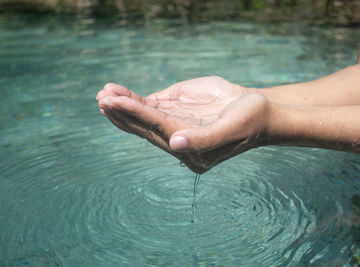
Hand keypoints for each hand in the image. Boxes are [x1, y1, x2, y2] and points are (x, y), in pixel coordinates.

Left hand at [96, 76, 272, 172]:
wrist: (259, 110)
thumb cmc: (250, 119)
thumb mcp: (231, 128)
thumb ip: (204, 139)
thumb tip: (175, 144)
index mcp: (191, 152)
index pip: (158, 130)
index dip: (136, 116)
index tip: (114, 102)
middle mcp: (178, 142)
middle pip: (144, 127)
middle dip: (122, 112)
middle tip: (102, 99)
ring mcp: (174, 126)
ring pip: (142, 118)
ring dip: (122, 107)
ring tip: (103, 95)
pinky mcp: (174, 112)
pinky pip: (149, 107)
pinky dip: (131, 101)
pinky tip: (116, 94)